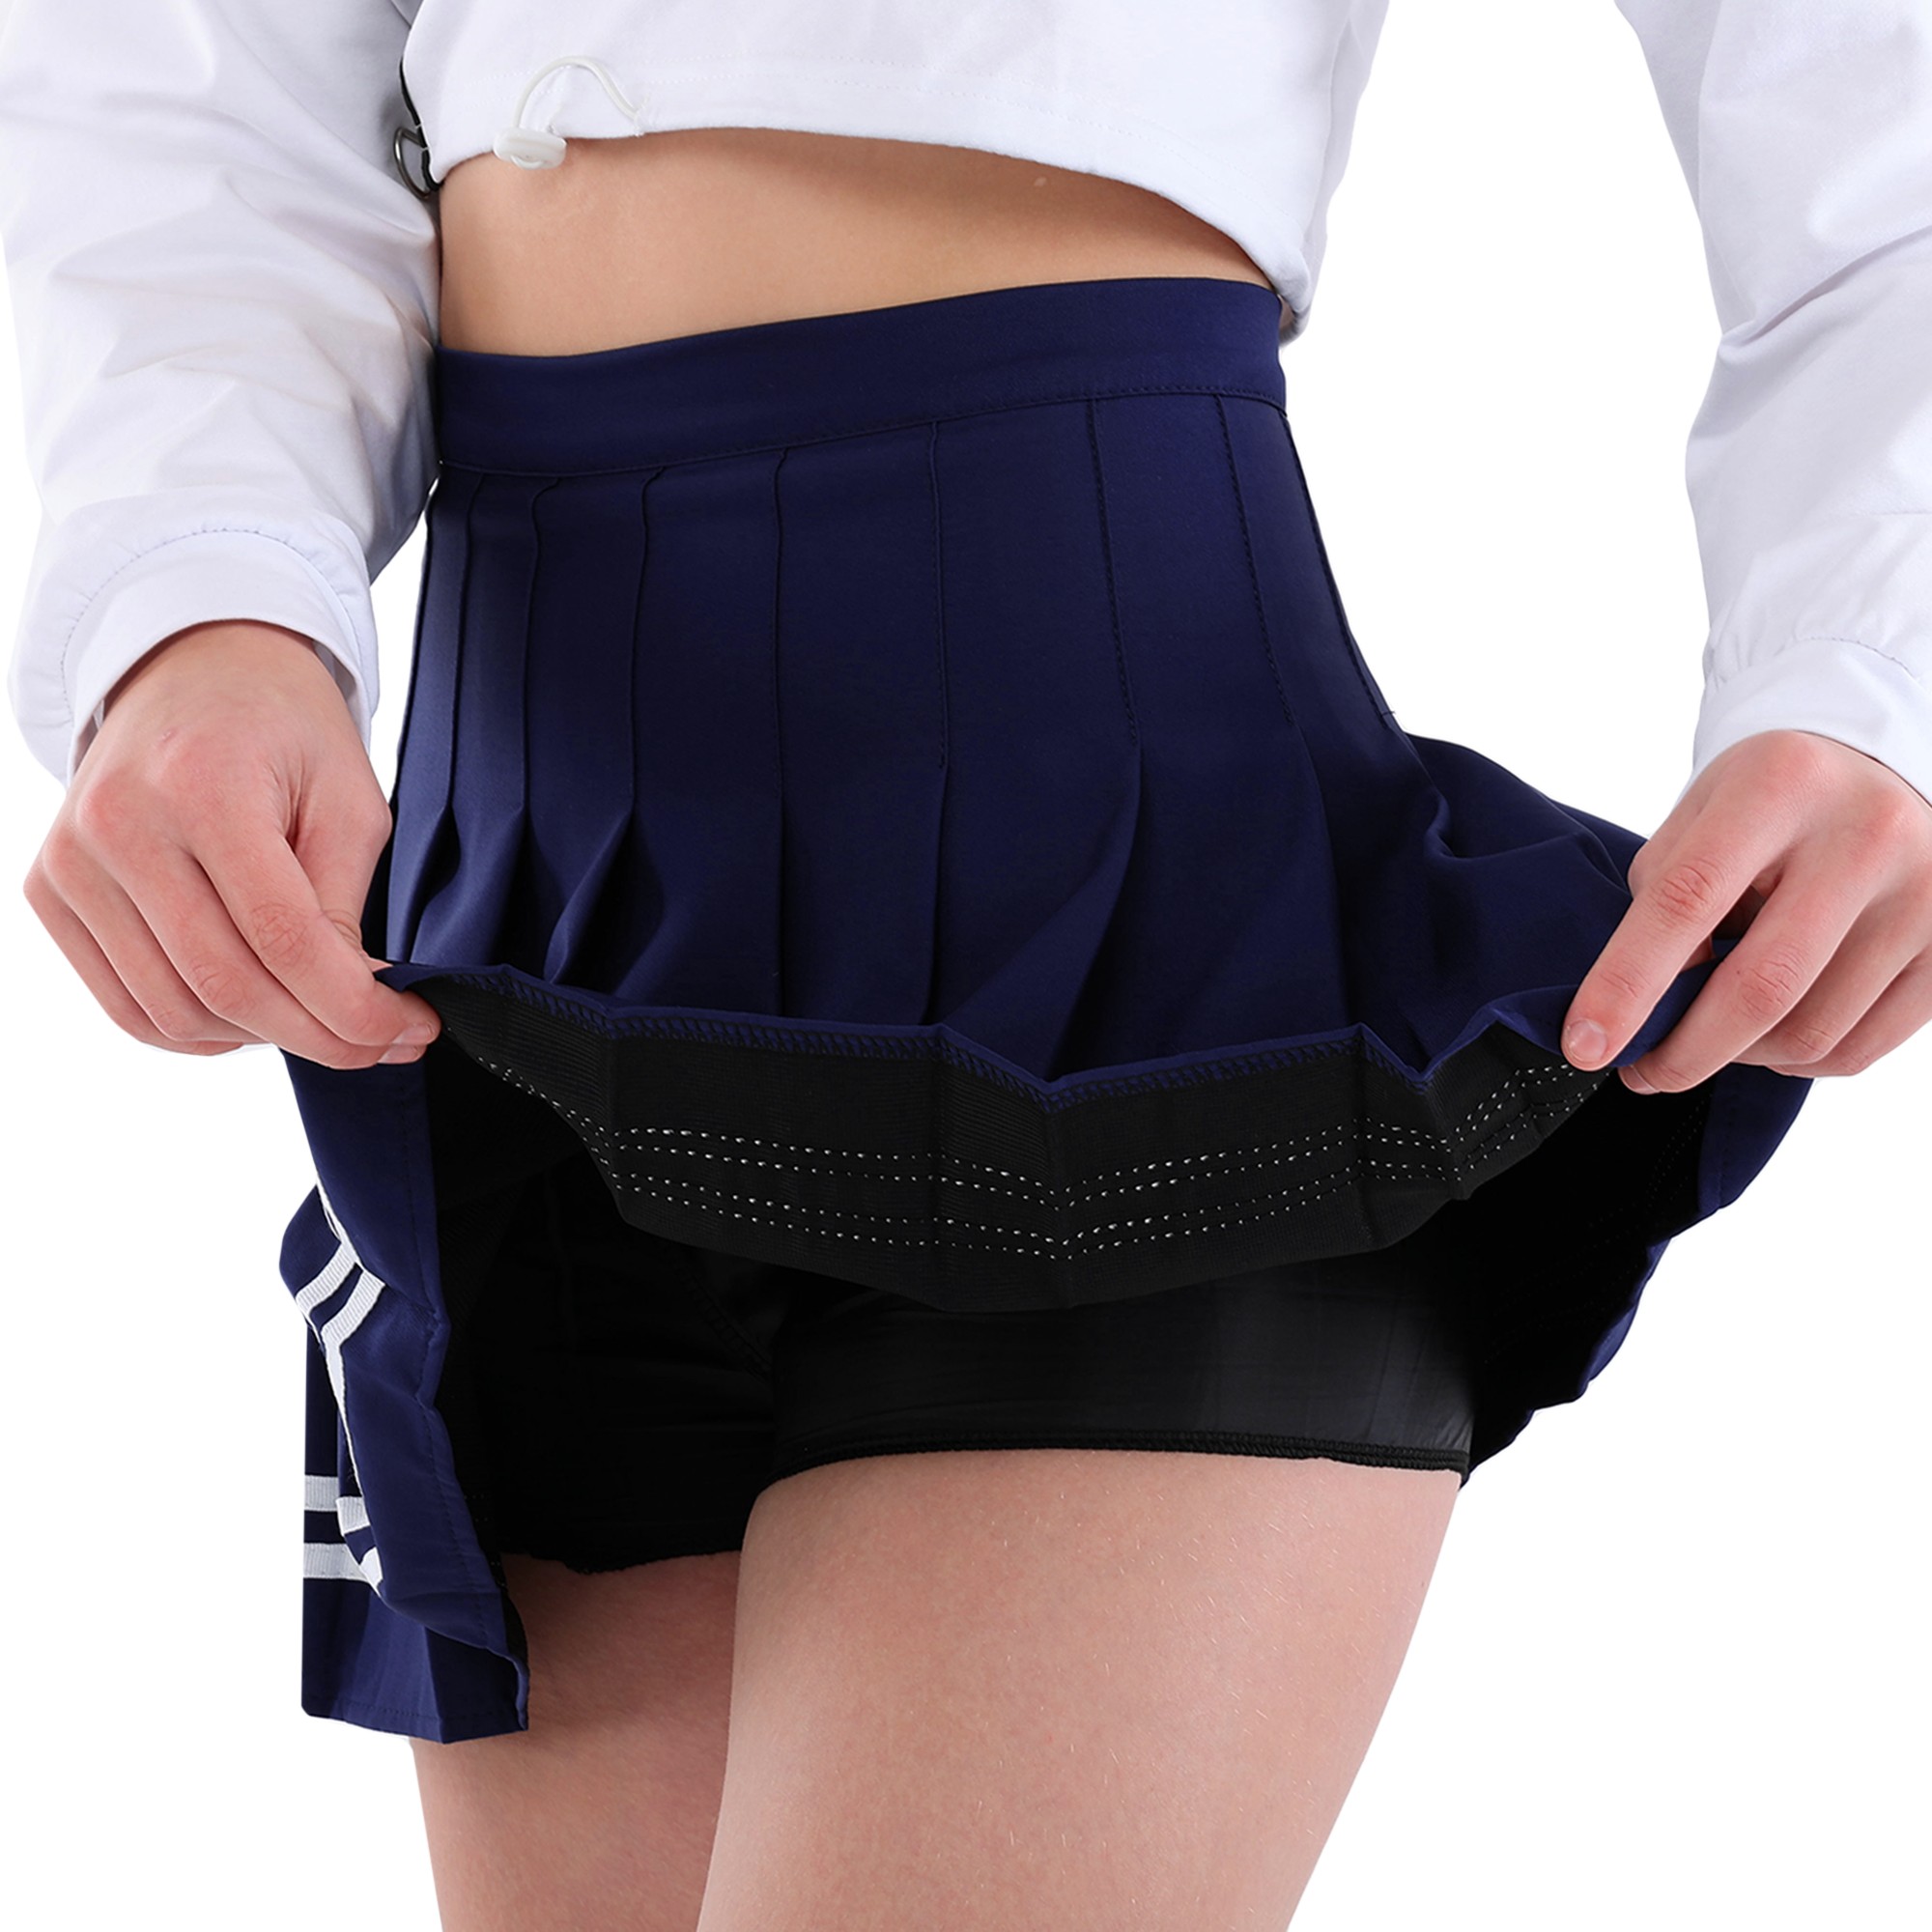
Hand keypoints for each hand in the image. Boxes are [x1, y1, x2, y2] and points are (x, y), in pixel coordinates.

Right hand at [21, 619, 443, 1067]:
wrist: (194, 666)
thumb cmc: (284, 725)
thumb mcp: (347, 797)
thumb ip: (343, 905)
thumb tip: (356, 1006)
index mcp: (203, 786)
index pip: (284, 938)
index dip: (354, 1007)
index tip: (412, 1028)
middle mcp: (120, 825)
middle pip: (227, 986)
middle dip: (321, 1036)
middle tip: (384, 1043)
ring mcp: (72, 862)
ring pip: (175, 1010)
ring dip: (264, 1038)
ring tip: (323, 1018)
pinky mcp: (52, 890)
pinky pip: (128, 1004)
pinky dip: (200, 1031)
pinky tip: (257, 1016)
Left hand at [1560, 729, 1931, 1092]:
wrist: (1880, 771)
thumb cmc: (1773, 799)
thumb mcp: (1704, 812)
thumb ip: (1667, 894)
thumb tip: (1651, 1003)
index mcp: (1780, 785)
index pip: (1687, 900)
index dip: (1627, 984)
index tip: (1584, 1044)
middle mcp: (1866, 835)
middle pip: (1761, 987)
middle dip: (1684, 1052)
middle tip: (1639, 1071)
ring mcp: (1925, 894)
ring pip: (1810, 1032)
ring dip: (1739, 1057)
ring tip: (1710, 1034)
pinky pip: (1857, 1049)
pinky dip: (1794, 1061)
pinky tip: (1768, 1036)